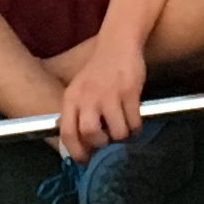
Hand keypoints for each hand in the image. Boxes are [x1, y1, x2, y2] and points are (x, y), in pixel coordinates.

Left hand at [56, 31, 148, 155]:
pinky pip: (134, 122)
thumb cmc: (99, 72)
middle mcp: (87, 97)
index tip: (85, 160)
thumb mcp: (79, 90)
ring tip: (124, 129)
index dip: (76, 152)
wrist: (118, 43)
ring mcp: (109, 94)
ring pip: (117, 132)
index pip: (67, 132)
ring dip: (122, 137)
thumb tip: (79, 145)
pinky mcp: (130, 91)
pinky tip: (135, 121)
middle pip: (90, 134)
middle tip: (108, 141)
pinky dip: (136, 128)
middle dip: (101, 144)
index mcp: (71, 98)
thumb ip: (77, 114)